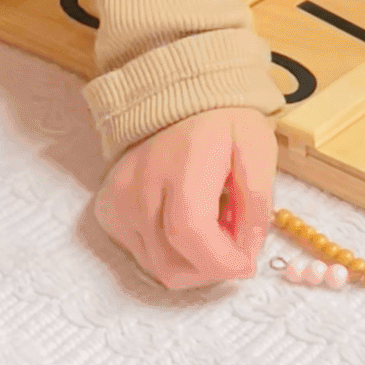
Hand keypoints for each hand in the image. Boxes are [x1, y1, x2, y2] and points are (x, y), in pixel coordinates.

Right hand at [94, 106, 275, 289]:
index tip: (247, 264)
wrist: (176, 95)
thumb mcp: (257, 150)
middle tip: (235, 248)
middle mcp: (141, 184)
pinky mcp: (108, 209)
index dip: (220, 261)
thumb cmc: (224, 122)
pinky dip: (170, 255)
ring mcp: (118, 199)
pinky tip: (186, 230)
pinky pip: (140, 254)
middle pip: (171, 261)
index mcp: (183, 163)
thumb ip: (256, 203)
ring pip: (156, 265)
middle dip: (211, 269)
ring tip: (213, 235)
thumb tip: (246, 253)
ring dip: (192, 265)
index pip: (190, 231)